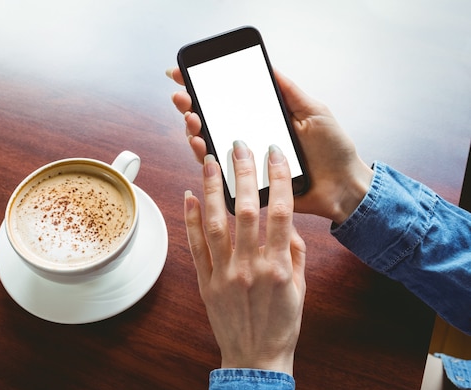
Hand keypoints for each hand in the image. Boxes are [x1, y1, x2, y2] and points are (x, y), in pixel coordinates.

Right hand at [168, 68, 373, 223]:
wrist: (344, 187)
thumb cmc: (333, 150)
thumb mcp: (314, 112)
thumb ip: (289, 92)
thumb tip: (268, 66)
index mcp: (264, 119)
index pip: (228, 101)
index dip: (204, 88)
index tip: (184, 74)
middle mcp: (250, 138)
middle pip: (212, 120)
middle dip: (192, 105)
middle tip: (183, 96)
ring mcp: (246, 161)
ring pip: (209, 144)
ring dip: (194, 129)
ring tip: (192, 118)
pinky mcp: (246, 184)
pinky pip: (218, 170)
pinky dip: (204, 156)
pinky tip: (200, 143)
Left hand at [184, 142, 305, 373]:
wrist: (255, 358)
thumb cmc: (282, 323)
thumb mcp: (300, 288)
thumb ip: (294, 252)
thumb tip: (284, 221)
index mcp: (279, 266)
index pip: (281, 212)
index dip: (277, 178)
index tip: (274, 154)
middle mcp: (251, 266)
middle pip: (246, 210)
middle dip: (243, 173)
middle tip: (239, 146)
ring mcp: (225, 274)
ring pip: (216, 222)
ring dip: (212, 189)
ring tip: (209, 161)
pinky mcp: (205, 282)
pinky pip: (196, 246)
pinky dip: (191, 219)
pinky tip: (189, 196)